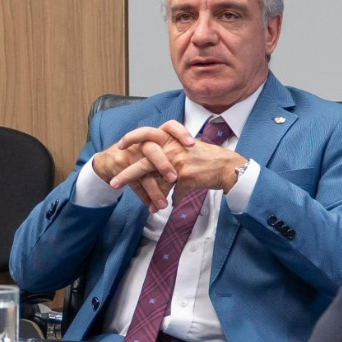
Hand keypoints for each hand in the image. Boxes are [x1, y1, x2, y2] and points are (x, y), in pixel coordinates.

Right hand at [93, 125, 187, 210]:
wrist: (112, 158)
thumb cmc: (141, 154)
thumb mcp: (156, 148)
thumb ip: (173, 155)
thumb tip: (193, 172)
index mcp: (156, 135)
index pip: (170, 126)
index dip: (181, 133)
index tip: (192, 144)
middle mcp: (143, 142)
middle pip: (152, 150)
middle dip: (163, 165)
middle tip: (174, 178)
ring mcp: (131, 154)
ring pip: (143, 173)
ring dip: (154, 190)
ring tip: (163, 205)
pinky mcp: (120, 165)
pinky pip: (135, 184)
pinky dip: (143, 196)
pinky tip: (150, 205)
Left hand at [107, 121, 248, 207]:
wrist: (227, 166)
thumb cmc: (208, 158)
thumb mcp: (187, 150)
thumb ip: (171, 154)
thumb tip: (159, 165)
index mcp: (171, 139)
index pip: (147, 134)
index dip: (132, 138)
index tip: (119, 146)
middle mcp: (172, 149)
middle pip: (144, 162)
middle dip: (127, 173)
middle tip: (114, 182)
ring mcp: (177, 163)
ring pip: (155, 181)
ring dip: (149, 195)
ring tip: (147, 207)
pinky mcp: (185, 177)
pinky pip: (173, 193)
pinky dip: (173, 201)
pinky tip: (171, 207)